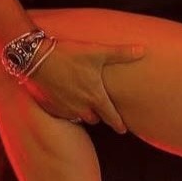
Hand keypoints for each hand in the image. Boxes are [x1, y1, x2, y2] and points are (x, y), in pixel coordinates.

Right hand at [22, 37, 143, 131]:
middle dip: (99, 115)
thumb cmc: (69, 55)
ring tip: (83, 102)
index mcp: (95, 97)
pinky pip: (64, 114)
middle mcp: (81, 107)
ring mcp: (66, 109)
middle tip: (100, 108)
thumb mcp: (98, 52)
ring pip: (79, 117)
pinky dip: (67, 109)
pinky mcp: (52, 107)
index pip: (111, 117)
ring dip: (83, 112)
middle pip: (95, 119)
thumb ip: (121, 54)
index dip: (118, 125)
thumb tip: (142, 50)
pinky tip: (66, 98)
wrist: (38, 59)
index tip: (122, 130)